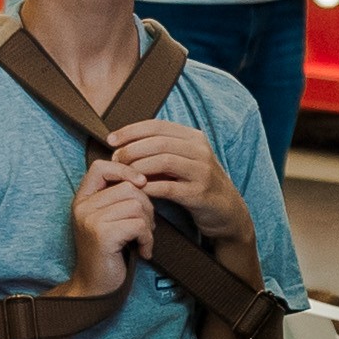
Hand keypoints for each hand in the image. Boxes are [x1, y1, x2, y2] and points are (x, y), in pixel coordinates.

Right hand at [62, 163, 151, 294]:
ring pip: (136, 205)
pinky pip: (138, 225)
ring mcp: (90, 220)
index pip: (101, 167)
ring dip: (148, 225)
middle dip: (146, 207)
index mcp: (82, 199)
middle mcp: (82, 206)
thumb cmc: (108, 254)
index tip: (141, 184)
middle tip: (146, 227)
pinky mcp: (102, 235)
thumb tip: (144, 179)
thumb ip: (117, 199)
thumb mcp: (108, 221)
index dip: (125, 170)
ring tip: (143, 240)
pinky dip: (147, 239)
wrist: (95, 287)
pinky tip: (143, 251)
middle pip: (128, 187)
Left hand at [104, 115, 248, 244]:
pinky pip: (169, 188)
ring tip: (125, 175)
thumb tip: (124, 145)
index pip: (157, 126)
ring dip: (138, 167)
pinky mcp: (200, 194)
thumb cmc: (198, 185)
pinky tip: (138, 190)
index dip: (131, 131)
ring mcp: (202, 172)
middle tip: (115, 160)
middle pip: (158, 142)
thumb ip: (162, 150)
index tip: (111, 140)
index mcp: (193, 137)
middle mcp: (200, 151)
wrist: (227, 213)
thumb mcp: (185, 161)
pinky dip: (150, 187)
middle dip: (131, 150)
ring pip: (164, 161)